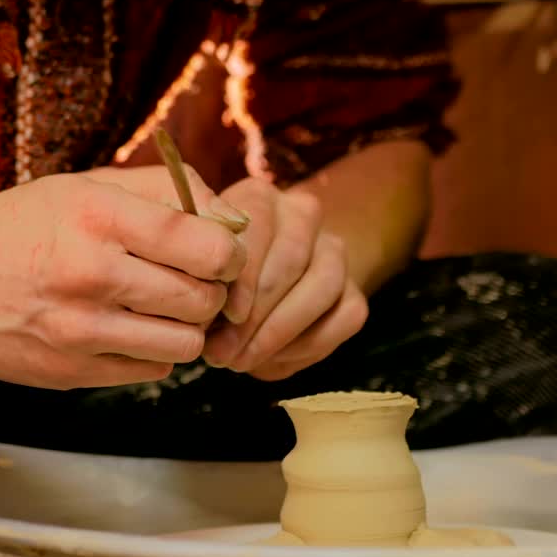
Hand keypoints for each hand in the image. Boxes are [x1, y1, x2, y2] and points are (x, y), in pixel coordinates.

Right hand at [0, 167, 248, 389]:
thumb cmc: (28, 221)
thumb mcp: (90, 186)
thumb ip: (170, 194)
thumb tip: (236, 226)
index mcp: (98, 215)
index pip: (206, 244)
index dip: (229, 253)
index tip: (220, 252)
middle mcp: (88, 273)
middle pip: (203, 299)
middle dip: (212, 291)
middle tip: (193, 281)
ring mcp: (77, 329)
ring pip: (185, 344)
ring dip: (188, 327)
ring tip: (165, 307)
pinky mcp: (68, 371)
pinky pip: (152, 370)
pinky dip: (155, 352)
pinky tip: (131, 328)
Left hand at [200, 178, 367, 380]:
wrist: (263, 284)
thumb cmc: (217, 278)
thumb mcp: (200, 269)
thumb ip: (201, 279)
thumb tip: (202, 316)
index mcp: (260, 197)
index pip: (259, 225)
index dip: (245, 276)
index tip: (226, 316)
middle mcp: (304, 215)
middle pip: (291, 260)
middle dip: (256, 314)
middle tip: (224, 352)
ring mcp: (335, 253)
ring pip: (321, 288)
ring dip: (278, 332)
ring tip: (242, 359)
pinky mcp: (355, 294)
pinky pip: (342, 319)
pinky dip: (304, 347)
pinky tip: (271, 359)